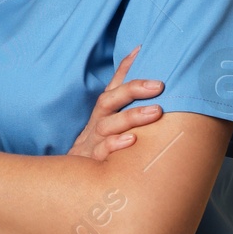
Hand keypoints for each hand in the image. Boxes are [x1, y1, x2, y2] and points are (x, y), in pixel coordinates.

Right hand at [67, 45, 165, 160]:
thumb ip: (127, 108)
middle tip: (159, 85)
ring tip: (156, 111)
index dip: (126, 69)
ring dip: (131, 116)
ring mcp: (93, 142)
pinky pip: (102, 151)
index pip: (114, 87)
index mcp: (103, 115)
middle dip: (133, 90)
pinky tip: (132, 140)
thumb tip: (146, 77)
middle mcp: (97, 124)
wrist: (74, 183)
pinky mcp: (91, 161)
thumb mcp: (110, 128)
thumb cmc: (100, 150)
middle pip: (110, 101)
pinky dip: (115, 144)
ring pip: (108, 124)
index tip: (142, 50)